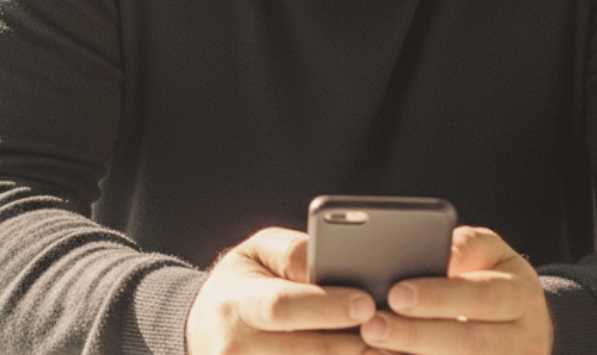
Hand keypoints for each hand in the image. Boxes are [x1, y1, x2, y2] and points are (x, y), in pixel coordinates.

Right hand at [186, 228, 377, 354]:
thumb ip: (292, 253)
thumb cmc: (241, 288)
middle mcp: (235, 350)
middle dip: (355, 343)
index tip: (366, 303)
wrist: (203, 335)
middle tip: (393, 332)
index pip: (281, 307)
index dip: (326, 307)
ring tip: (386, 348)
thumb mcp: (254, 254)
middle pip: (307, 352)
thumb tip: (330, 261)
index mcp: (235, 306)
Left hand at [360, 227, 551, 354]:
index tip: (397, 294)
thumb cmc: (491, 277)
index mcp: (522, 296)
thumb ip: (462, 250)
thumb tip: (433, 256)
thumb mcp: (488, 253)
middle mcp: (525, 339)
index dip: (439, 298)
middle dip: (417, 335)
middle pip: (470, 342)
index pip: (482, 297)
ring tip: (373, 349)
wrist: (523, 324)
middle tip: (374, 327)